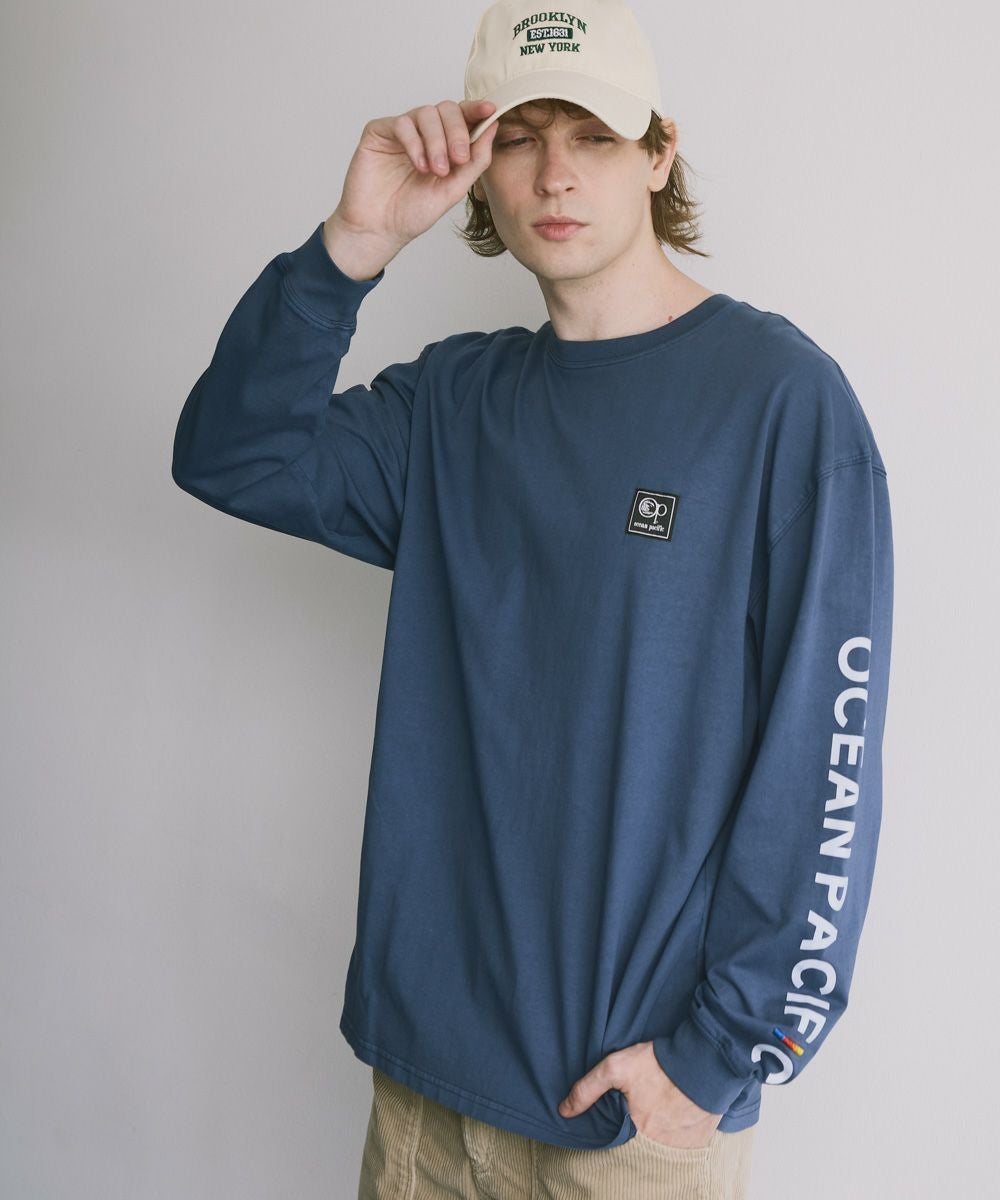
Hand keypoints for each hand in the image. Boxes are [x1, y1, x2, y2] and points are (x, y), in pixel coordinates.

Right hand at [323, 99, 498, 278]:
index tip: (489, 110)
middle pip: (446, 109)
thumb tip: (493, 126)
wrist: (380, 229)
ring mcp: (401, 131)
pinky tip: (418, 165)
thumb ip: (476, 160)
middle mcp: (423, 134)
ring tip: (436, 170)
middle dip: (457, 132)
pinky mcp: (379, 132)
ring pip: (426, 113)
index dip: (475, 110)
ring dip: (436, 141)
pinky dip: (414, 142)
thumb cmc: (412, 213)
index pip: (462, 117)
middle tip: (458, 158)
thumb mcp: (454, 189)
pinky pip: (402, 123)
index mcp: (443, 144)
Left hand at [557, 1041, 723, 1148]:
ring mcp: (682, 1146)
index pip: (620, 1140)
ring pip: (663, 1144)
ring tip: (662, 1107)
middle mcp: (661, 1146)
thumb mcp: (617, 1067)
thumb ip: (588, 1088)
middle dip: (641, 1129)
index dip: (619, 1127)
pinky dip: (679, 1133)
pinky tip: (678, 1113)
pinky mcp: (700, 1141)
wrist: (704, 1059)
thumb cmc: (659, 1063)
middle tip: (647, 1106)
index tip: (625, 1112)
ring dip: (661, 1131)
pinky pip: (684, 1144)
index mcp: (638, 1131)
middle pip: (641, 1143)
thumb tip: (564, 1111)